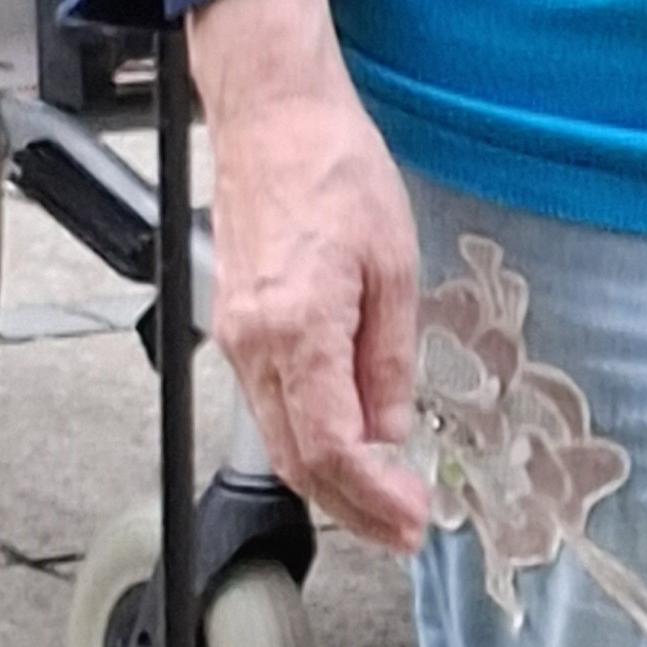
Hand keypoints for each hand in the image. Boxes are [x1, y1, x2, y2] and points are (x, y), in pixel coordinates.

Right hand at [188, 0, 428, 546]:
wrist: (274, 117)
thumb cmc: (336, 170)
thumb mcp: (393, 267)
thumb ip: (388, 361)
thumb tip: (390, 432)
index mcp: (297, 330)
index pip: (331, 447)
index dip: (373, 497)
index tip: (413, 518)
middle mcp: (253, 343)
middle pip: (296, 459)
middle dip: (351, 507)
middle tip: (402, 529)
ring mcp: (234, 336)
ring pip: (276, 438)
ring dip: (328, 481)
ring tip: (382, 502)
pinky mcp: (234, 325)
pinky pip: (268, 403)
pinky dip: (306, 438)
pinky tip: (347, 446)